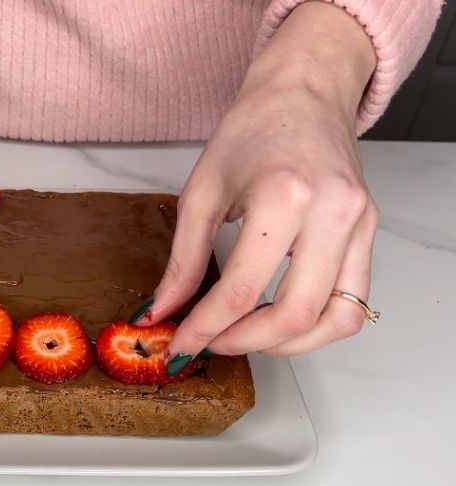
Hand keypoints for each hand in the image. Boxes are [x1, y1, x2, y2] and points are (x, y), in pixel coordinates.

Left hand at [141, 2, 377, 362]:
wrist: (303, 92)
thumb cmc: (251, 133)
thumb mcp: (201, 193)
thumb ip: (183, 261)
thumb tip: (162, 312)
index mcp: (283, 197)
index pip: (243, 291)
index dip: (206, 328)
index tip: (180, 346)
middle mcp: (331, 213)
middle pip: (294, 315)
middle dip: (244, 343)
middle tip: (211, 343)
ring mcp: (359, 224)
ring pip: (335, 320)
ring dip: (287, 345)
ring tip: (245, 336)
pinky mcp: (370, 232)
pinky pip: (354, 302)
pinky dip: (317, 326)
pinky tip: (279, 320)